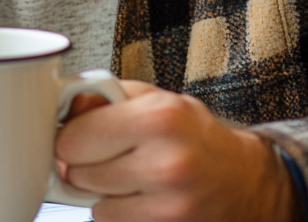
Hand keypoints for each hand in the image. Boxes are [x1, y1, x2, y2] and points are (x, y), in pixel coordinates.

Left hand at [55, 80, 297, 221]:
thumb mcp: (154, 98)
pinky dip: (122, 215)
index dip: (69, 137)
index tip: (78, 135)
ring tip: (133, 177)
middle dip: (85, 165)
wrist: (244, 180)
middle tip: (109, 155)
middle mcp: (164, 165)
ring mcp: (168, 209)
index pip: (74, 140)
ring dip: (104, 194)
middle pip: (79, 175)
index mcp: (158, 119)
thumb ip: (104, 97)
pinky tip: (144, 199)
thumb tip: (62, 110)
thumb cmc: (193, 133)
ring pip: (95, 207)